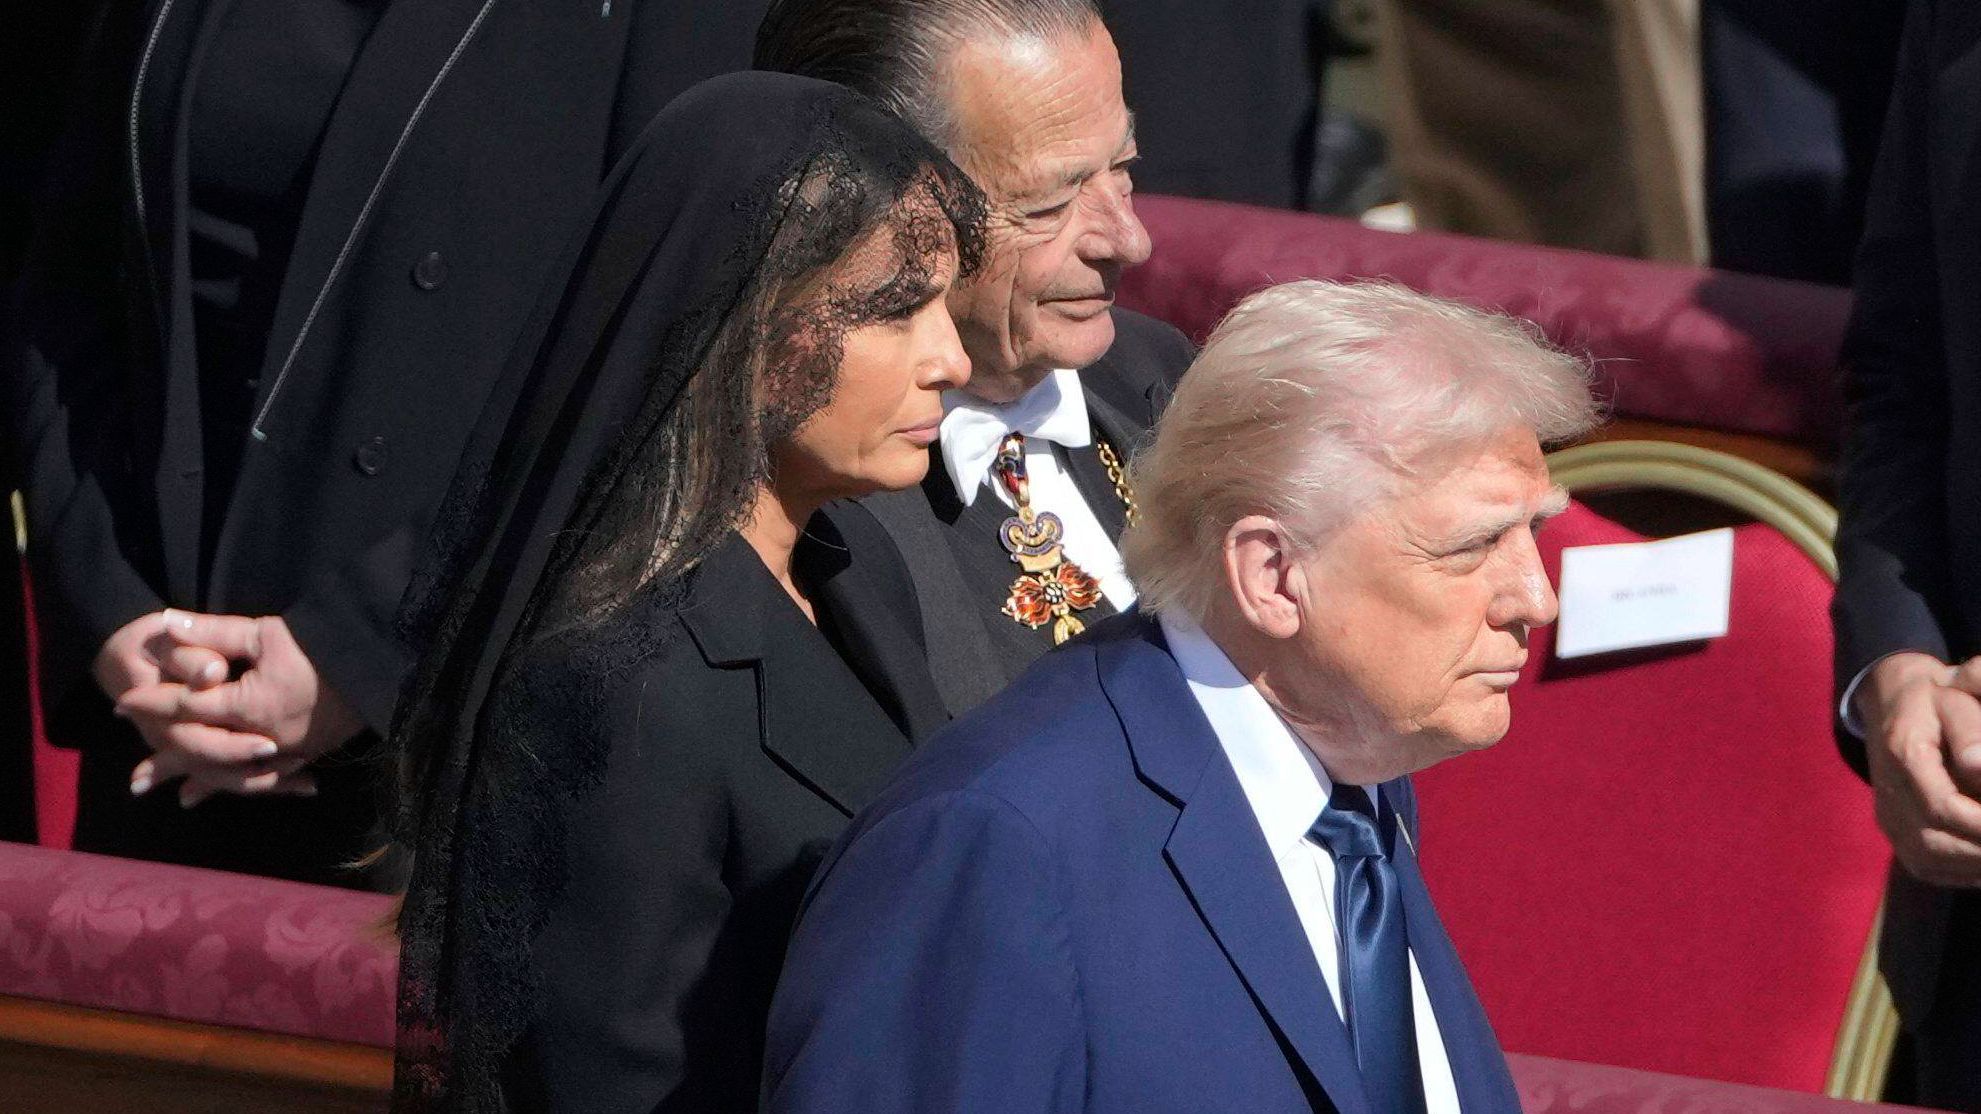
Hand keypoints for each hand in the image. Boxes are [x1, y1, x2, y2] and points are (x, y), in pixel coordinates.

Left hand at [115, 613, 363, 806]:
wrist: (378, 660)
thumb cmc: (321, 642)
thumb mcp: (266, 632)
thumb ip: (214, 631)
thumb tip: (166, 623)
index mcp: (249, 706)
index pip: (188, 706)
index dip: (153, 704)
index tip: (123, 704)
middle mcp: (264, 737)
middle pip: (204, 752)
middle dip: (168, 759)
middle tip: (135, 777)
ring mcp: (288, 751)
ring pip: (235, 772)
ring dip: (203, 784)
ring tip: (174, 798)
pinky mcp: (309, 754)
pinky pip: (269, 776)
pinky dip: (245, 784)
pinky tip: (234, 794)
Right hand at [1858, 651, 1980, 886]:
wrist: (1889, 701)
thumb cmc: (1934, 699)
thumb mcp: (1957, 697)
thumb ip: (1972, 730)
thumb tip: (1980, 767)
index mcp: (1903, 756)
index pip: (1943, 807)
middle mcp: (1887, 792)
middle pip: (1936, 843)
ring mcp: (1886, 816)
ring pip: (1929, 860)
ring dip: (1975, 863)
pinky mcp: (1893, 831)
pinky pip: (1926, 865)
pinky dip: (1962, 871)